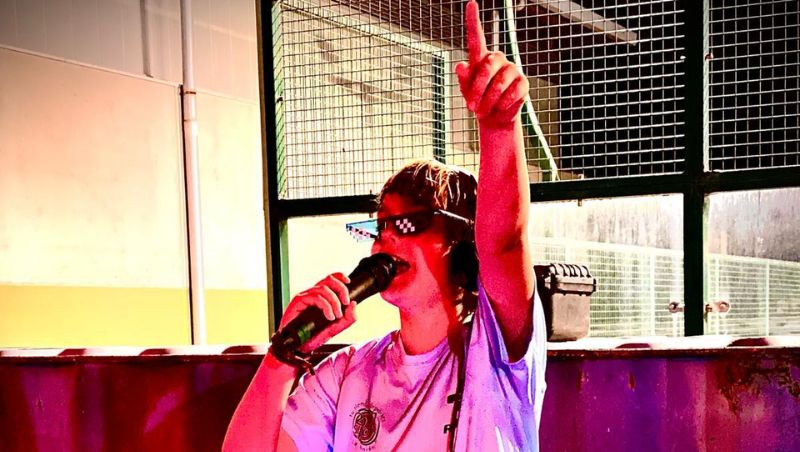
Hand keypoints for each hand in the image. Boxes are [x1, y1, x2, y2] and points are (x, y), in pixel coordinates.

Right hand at [278, 272, 356, 352]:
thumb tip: (353, 304)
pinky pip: (316, 297)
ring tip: (336, 316)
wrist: (297, 346)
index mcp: (320, 297)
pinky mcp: (298, 301)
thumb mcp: (335, 328)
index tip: (348, 282)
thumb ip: (347, 318)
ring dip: (334, 302)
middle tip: (346, 302)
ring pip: (323, 289)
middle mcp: (312, 294)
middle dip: (341, 289)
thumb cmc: (312, 336)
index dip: (340, 276)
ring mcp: (305, 296)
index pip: (330, 279)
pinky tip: (329, 317)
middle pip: (328, 280)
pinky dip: (326, 306)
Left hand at [455, 0, 528, 128]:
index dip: (473, 20)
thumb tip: (461, 66)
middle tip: (471, 107)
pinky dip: (502, 104)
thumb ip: (464, 79)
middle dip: (477, 88)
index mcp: (481, 58)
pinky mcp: (523, 83)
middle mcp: (498, 60)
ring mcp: (512, 70)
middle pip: (487, 67)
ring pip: (499, 83)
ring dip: (488, 100)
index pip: (476, 38)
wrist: (494, 118)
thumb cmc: (478, 101)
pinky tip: (499, 108)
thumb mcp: (466, 91)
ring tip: (482, 112)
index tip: (470, 3)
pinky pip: (512, 92)